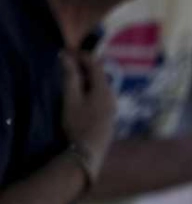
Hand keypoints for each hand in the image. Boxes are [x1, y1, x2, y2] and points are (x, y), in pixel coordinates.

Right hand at [60, 51, 115, 169]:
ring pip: (102, 86)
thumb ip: (70, 77)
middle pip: (101, 75)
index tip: (69, 51)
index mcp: (104, 90)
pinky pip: (102, 96)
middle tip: (69, 62)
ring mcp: (113, 108)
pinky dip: (92, 89)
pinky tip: (83, 94)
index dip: (83, 56)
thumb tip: (66, 57)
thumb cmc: (78, 123)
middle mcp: (112, 97)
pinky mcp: (110, 116)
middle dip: (86, 66)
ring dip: (89, 78)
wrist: (89, 152)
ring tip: (73, 76)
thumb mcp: (71, 98)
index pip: (97, 65)